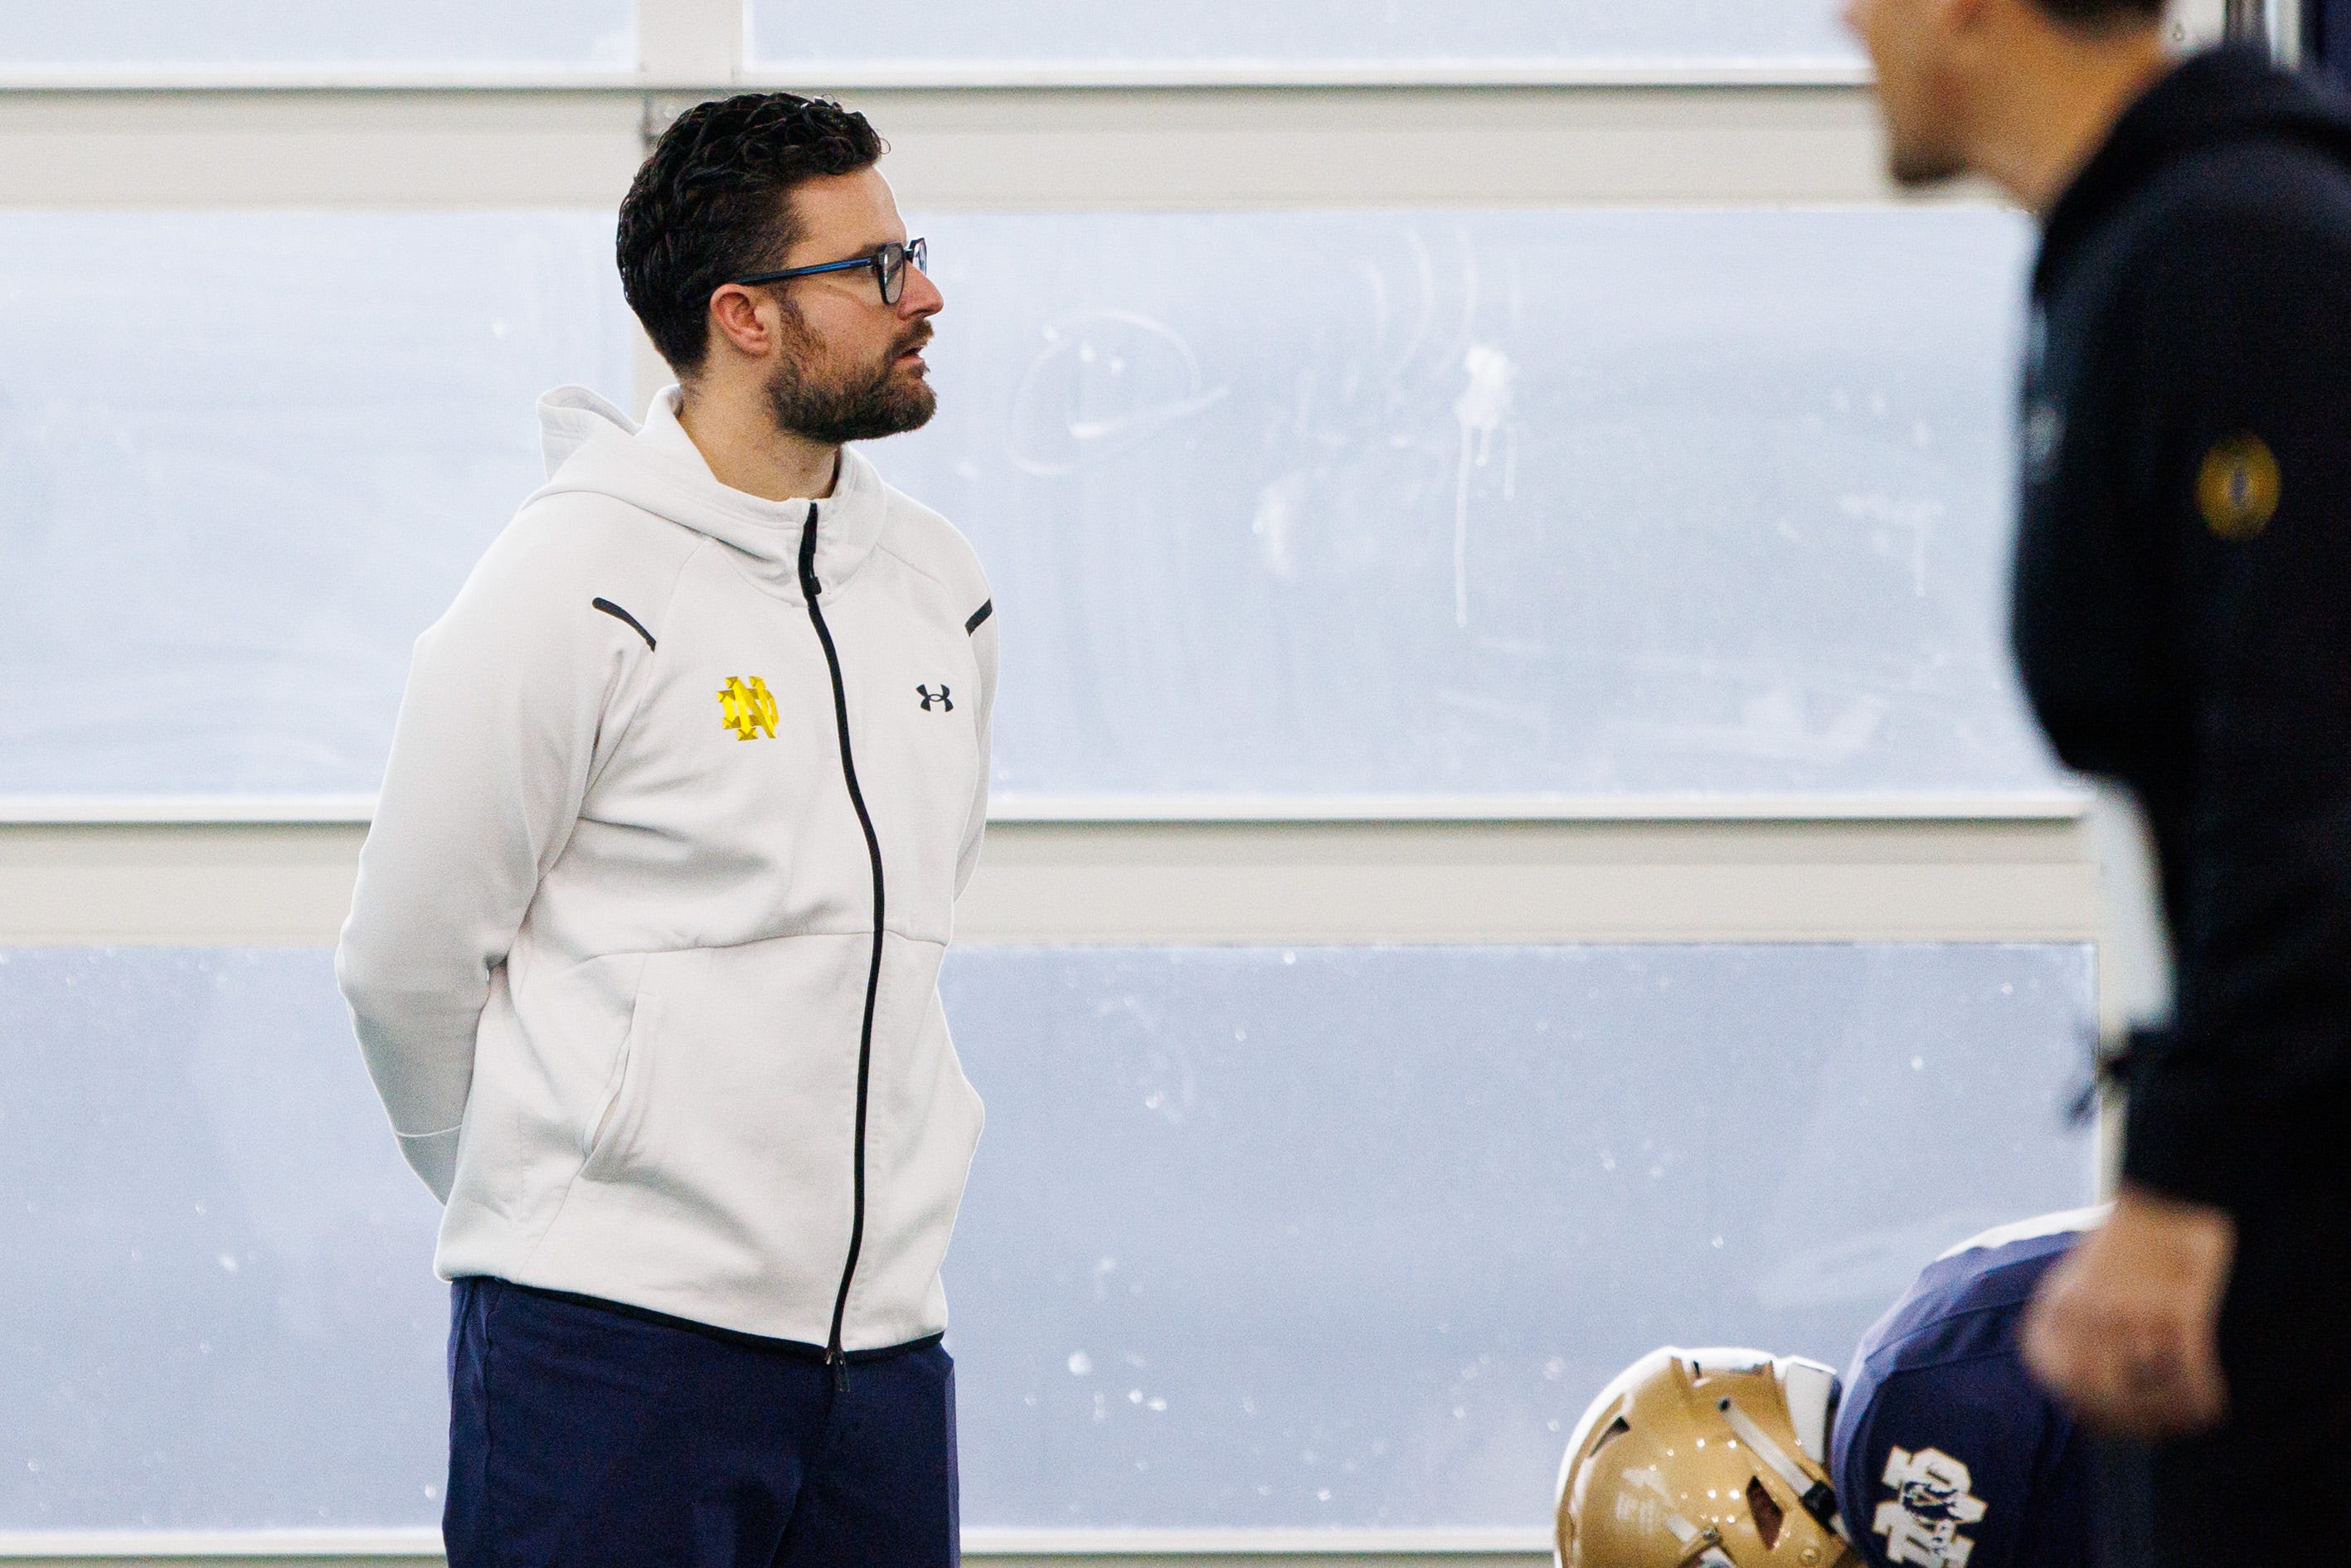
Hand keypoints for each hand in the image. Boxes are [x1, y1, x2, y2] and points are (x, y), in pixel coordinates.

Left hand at [2021, 1185, 2235, 1438]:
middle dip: (2134, 1420)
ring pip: (2154, 1393)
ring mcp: (2136, 1314)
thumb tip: (2082, 1404)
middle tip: (2155, 1426)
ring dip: (2172, 1413)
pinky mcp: (2181, 1313)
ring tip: (2183, 1416)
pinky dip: (2203, 1402)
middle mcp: (2091, 1314)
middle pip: (2108, 1397)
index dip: (2088, 1410)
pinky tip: (2208, 1408)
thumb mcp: (2076, 1284)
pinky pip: (2194, 1381)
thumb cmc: (2122, 1248)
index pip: (2062, 1380)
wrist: (2164, 1199)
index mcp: (2059, 1307)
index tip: (2105, 1423)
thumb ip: (2072, 1335)